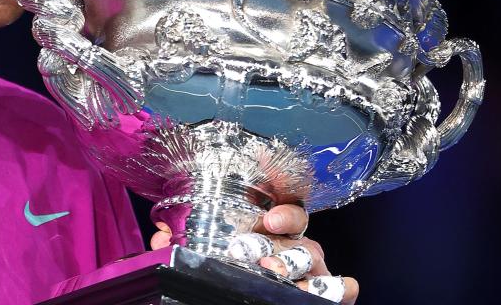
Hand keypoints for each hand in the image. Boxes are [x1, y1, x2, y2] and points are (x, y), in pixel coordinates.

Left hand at [151, 204, 358, 303]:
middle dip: (285, 250)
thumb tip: (160, 235)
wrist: (234, 284)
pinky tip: (338, 289)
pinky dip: (341, 288)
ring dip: (304, 270)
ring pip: (315, 260)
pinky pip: (338, 287)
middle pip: (300, 239)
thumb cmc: (227, 255)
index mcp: (267, 226)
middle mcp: (292, 244)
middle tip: (266, 262)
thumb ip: (183, 238)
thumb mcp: (205, 244)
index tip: (271, 220)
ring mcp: (308, 269)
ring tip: (284, 280)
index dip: (283, 213)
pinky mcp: (320, 290)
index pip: (285, 209)